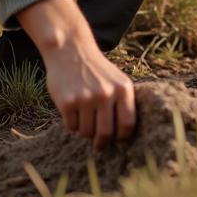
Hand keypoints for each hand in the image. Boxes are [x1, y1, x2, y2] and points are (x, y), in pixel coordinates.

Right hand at [17, 0, 135, 148]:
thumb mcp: (117, 79)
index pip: (128, 123)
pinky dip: (72, 123)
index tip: (118, 141)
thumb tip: (126, 134)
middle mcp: (106, 94)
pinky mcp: (68, 102)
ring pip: (87, 132)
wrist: (71, 50)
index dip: (123, 137)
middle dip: (102, 143)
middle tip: (99, 145)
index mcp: (123, 89)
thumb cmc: (96, 70)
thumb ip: (123, 102)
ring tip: (84, 118)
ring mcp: (86, 98)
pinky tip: (72, 110)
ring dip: (85, 130)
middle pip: (106, 133)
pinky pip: (72, 126)